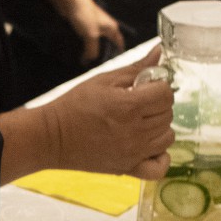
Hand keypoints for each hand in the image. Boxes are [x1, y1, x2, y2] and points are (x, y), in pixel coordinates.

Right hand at [3, 44, 172, 180]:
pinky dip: (161, 158)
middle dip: (157, 105)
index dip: (159, 87)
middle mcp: (135, 131)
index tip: (146, 87)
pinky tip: (151, 147)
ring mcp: (133, 153)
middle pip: (168, 115)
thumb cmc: (75, 106)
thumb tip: (158, 52)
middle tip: (139, 103)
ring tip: (142, 123)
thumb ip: (135, 68)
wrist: (53, 137)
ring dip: (159, 127)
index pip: (165, 94)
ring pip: (167, 138)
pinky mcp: (128, 168)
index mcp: (129, 106)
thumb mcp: (104, 80)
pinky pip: (159, 168)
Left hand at [45, 0, 123, 63]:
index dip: (118, 52)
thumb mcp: (91, 35)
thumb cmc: (84, 15)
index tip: (114, 64)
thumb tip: (88, 61)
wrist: (69, 0)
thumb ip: (92, 50)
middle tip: (97, 67)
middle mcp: (104, 26)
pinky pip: (84, 39)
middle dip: (103, 54)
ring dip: (91, 50)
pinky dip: (82, 46)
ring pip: (94, 41)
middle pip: (107, 43)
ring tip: (87, 63)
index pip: (119, 41)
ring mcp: (92, 25)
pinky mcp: (82, 25)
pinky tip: (77, 53)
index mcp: (111, 27)